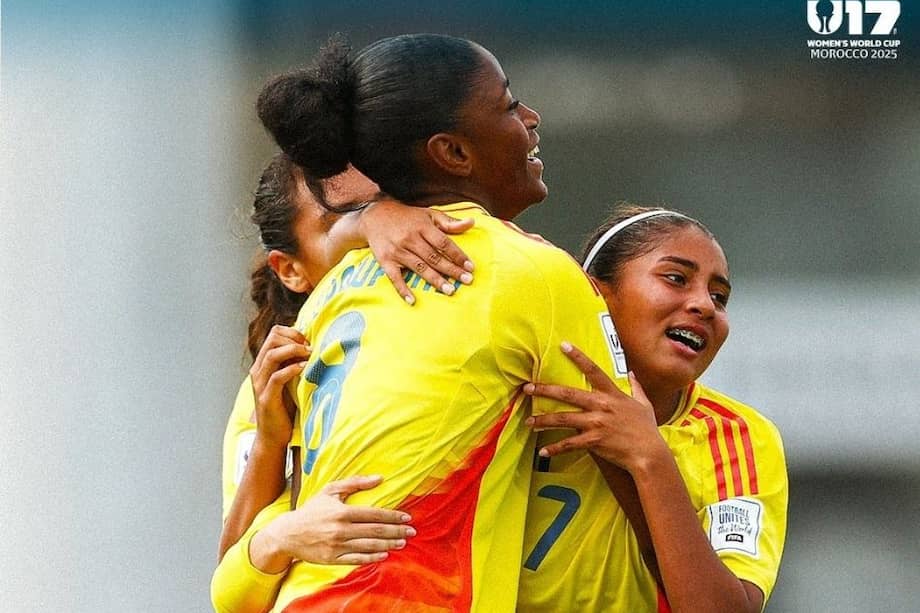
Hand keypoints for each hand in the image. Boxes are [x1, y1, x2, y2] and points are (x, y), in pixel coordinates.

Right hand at [249, 325, 310, 448]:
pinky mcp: (266, 398)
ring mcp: (260, 384)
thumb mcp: (290, 380)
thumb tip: (313, 346)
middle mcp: (258, 371)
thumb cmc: (285, 407)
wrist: (273, 436)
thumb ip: (294, 363)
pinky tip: (305, 368)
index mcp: (263, 364)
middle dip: (294, 339)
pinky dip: (292, 369)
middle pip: (272, 339)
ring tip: (310, 354)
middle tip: (310, 348)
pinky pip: (277, 377)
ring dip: (294, 351)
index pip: (273, 334)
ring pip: (272, 355)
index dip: (292, 332)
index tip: (308, 341)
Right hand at [259, 475, 415, 566]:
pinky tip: (384, 554)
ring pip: (369, 546)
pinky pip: (356, 560)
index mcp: (342, 511)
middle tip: (412, 532)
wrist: (288, 533)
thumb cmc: (312, 510)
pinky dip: (372, 558)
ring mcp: (337, 546)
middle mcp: (341, 529)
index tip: (407, 517)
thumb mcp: (330, 491)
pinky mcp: (332, 559)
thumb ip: (355, 483)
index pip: (374, 514)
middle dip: (396, 531)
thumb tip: (380, 478)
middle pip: (375, 531)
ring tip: (402, 543)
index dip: (393, 516)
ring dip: (389, 545)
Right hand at [360, 200, 474, 304]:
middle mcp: (410, 239)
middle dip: (451, 270)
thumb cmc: (407, 217)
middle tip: (467, 281)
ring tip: (450, 290)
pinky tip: (412, 300)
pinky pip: (395, 277)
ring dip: (435, 280)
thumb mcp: (428, 214)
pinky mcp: (385, 261)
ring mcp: (397, 251)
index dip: (458, 255)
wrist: (374, 216)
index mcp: (422, 226)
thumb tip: (471, 222)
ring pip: (419, 268)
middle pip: (434, 257)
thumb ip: (449, 222)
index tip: (470, 267)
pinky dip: (403, 289)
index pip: (444, 243)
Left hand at [523, 342, 664, 472]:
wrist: (650, 454)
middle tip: (527, 387)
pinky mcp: (593, 441)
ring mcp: (596, 423)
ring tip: (529, 421)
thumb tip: (632, 373)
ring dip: (543, 420)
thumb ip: (635, 387)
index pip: (593, 370)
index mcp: (612, 394)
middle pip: (567, 394)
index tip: (563, 345)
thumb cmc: (647, 430)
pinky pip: (569, 444)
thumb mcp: (644, 404)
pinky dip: (555, 448)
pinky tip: (544, 452)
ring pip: (562, 419)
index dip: (578, 356)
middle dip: (545, 390)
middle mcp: (601, 406)